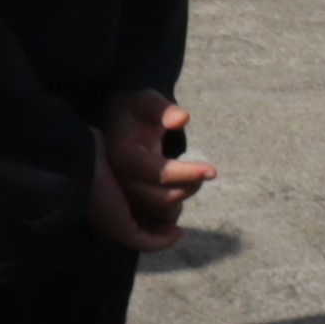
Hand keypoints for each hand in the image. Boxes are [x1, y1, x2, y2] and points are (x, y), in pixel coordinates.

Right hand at [88, 94, 210, 252]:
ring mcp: (121, 196)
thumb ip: (162, 108)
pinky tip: (180, 193)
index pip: (158, 173)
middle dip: (189, 186)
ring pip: (162, 212)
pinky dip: (172, 212)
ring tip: (191, 180)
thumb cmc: (133, 111)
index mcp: (122, 155)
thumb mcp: (146, 102)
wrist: (112, 123)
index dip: (187, 173)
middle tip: (204, 172)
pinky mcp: (127, 206)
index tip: (212, 170)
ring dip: (182, 198)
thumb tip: (182, 118)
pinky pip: (156, 221)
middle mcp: (117, 181)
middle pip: (162, 199)